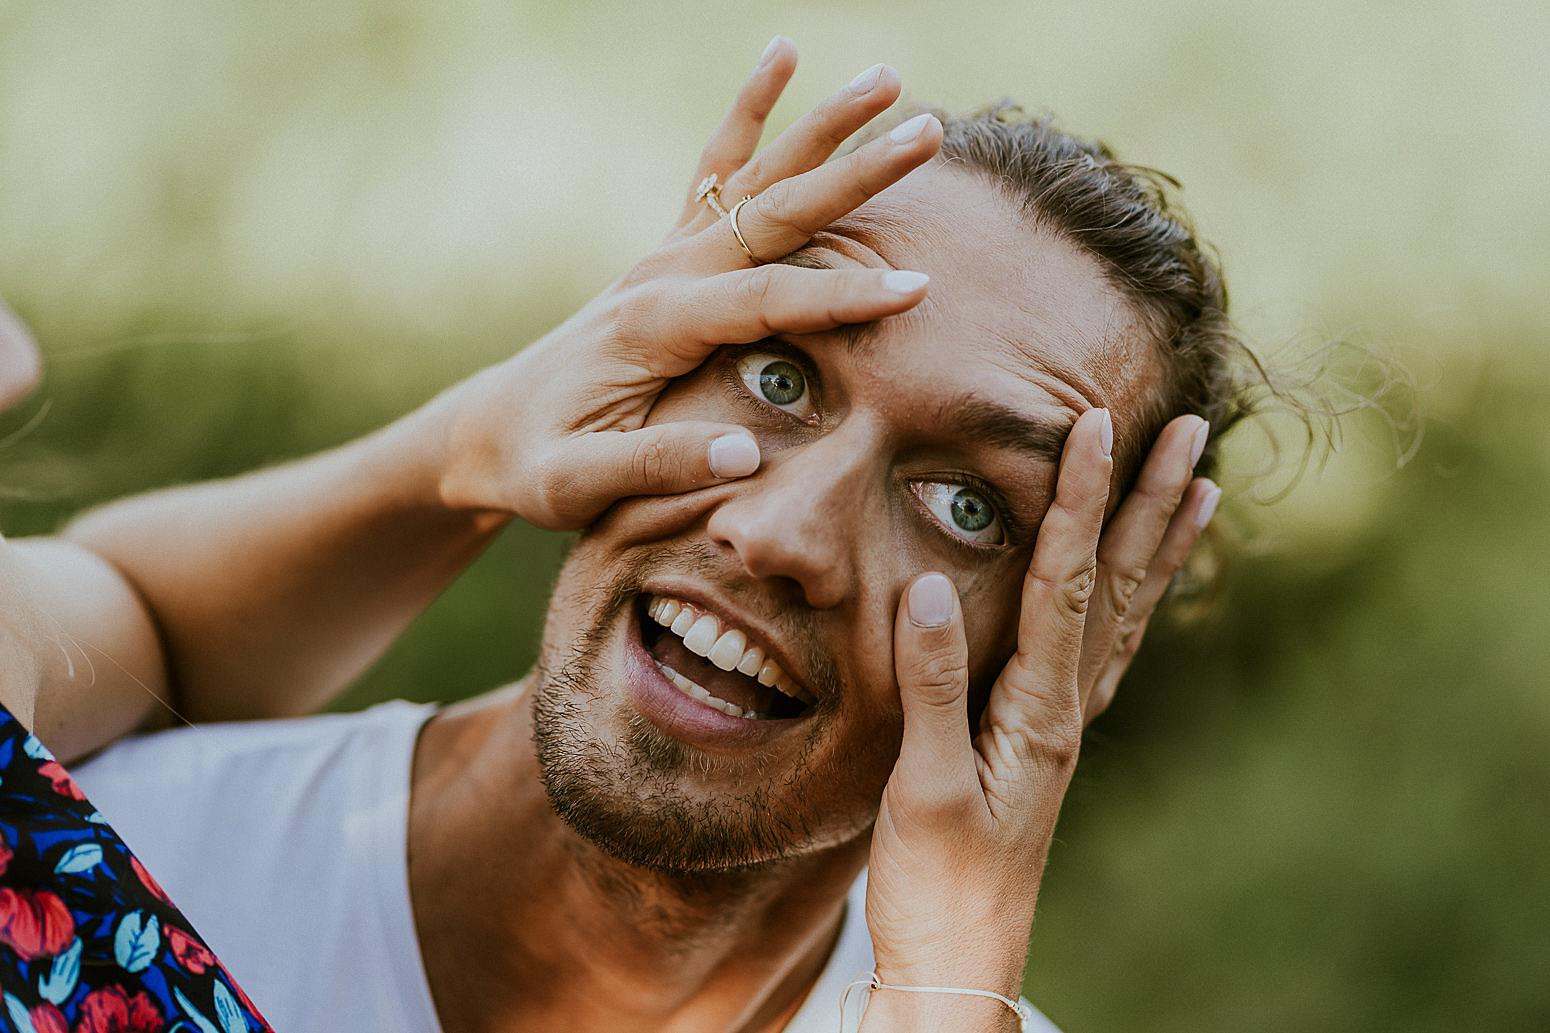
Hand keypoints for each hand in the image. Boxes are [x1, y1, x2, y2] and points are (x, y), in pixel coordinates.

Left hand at [429, 41, 942, 528]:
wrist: (491, 430)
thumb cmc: (537, 463)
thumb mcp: (579, 484)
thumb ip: (658, 466)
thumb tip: (747, 455)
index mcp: (654, 326)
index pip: (765, 299)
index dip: (842, 295)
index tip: (916, 288)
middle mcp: (664, 274)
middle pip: (774, 211)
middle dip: (854, 174)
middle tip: (926, 135)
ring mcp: (666, 255)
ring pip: (757, 176)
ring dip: (823, 127)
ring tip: (889, 78)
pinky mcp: (668, 254)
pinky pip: (715, 171)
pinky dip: (750, 115)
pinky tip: (780, 56)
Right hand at [860, 410, 1219, 1026]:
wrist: (959, 963)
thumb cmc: (936, 883)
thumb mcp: (926, 788)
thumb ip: (933, 687)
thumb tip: (927, 587)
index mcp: (1038, 711)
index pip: (1064, 582)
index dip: (1077, 499)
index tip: (1094, 424)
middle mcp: (1066, 711)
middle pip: (1118, 586)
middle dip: (1150, 502)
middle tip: (1191, 428)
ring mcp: (1061, 727)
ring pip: (1125, 614)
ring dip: (1159, 544)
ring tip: (1201, 486)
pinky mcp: (1043, 744)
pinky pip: (1106, 652)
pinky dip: (1132, 601)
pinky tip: (1139, 585)